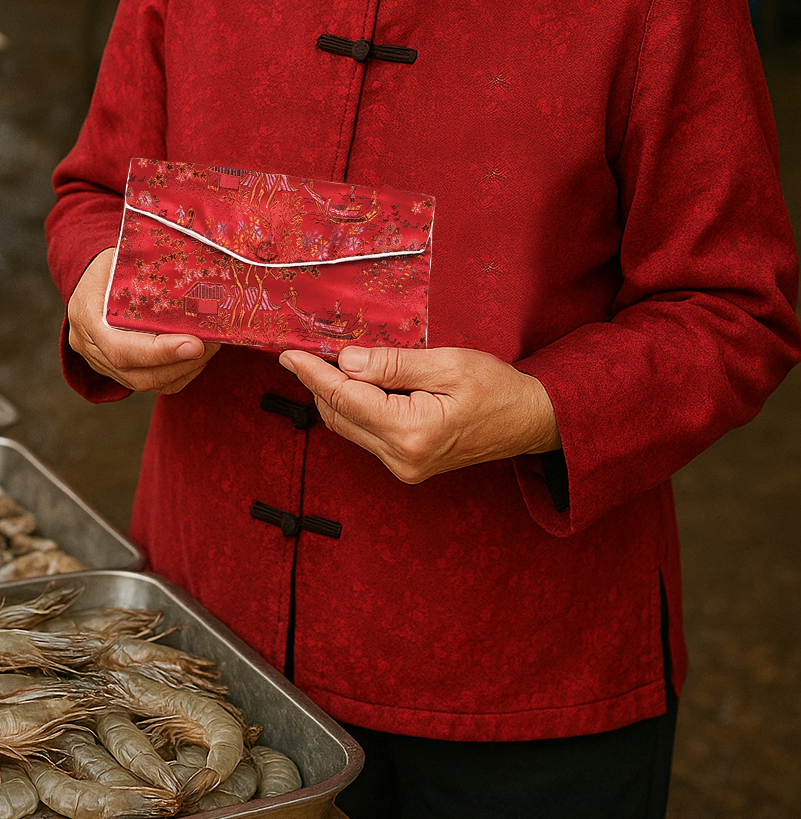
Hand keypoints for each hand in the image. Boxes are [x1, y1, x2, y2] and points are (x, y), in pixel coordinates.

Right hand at [67, 249, 219, 394]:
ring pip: (145, 383)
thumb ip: (147, 271)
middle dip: (180, 364)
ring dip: (183, 370)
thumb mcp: (121, 259)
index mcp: (86, 315)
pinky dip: (176, 373)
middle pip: (136, 374)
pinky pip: (149, 382)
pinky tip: (197, 355)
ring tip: (210, 347)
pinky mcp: (114, 370)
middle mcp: (89, 346)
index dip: (160, 352)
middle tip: (212, 343)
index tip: (195, 344)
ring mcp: (99, 362)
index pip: (122, 348)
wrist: (88, 281)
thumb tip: (194, 268)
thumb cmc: (108, 265)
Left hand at [278, 344, 558, 483]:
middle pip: (340, 415)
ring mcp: (403, 467)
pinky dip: (355, 408)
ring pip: (349, 427)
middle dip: (319, 383)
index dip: (313, 374)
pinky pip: (366, 434)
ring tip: (328, 362)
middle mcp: (401, 458)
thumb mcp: (447, 364)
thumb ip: (393, 365)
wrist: (530, 422)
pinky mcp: (408, 465)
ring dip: (335, 396)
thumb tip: (347, 361)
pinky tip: (357, 384)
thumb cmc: (497, 388)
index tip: (288, 354)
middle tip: (303, 352)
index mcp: (410, 431)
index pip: (344, 398)